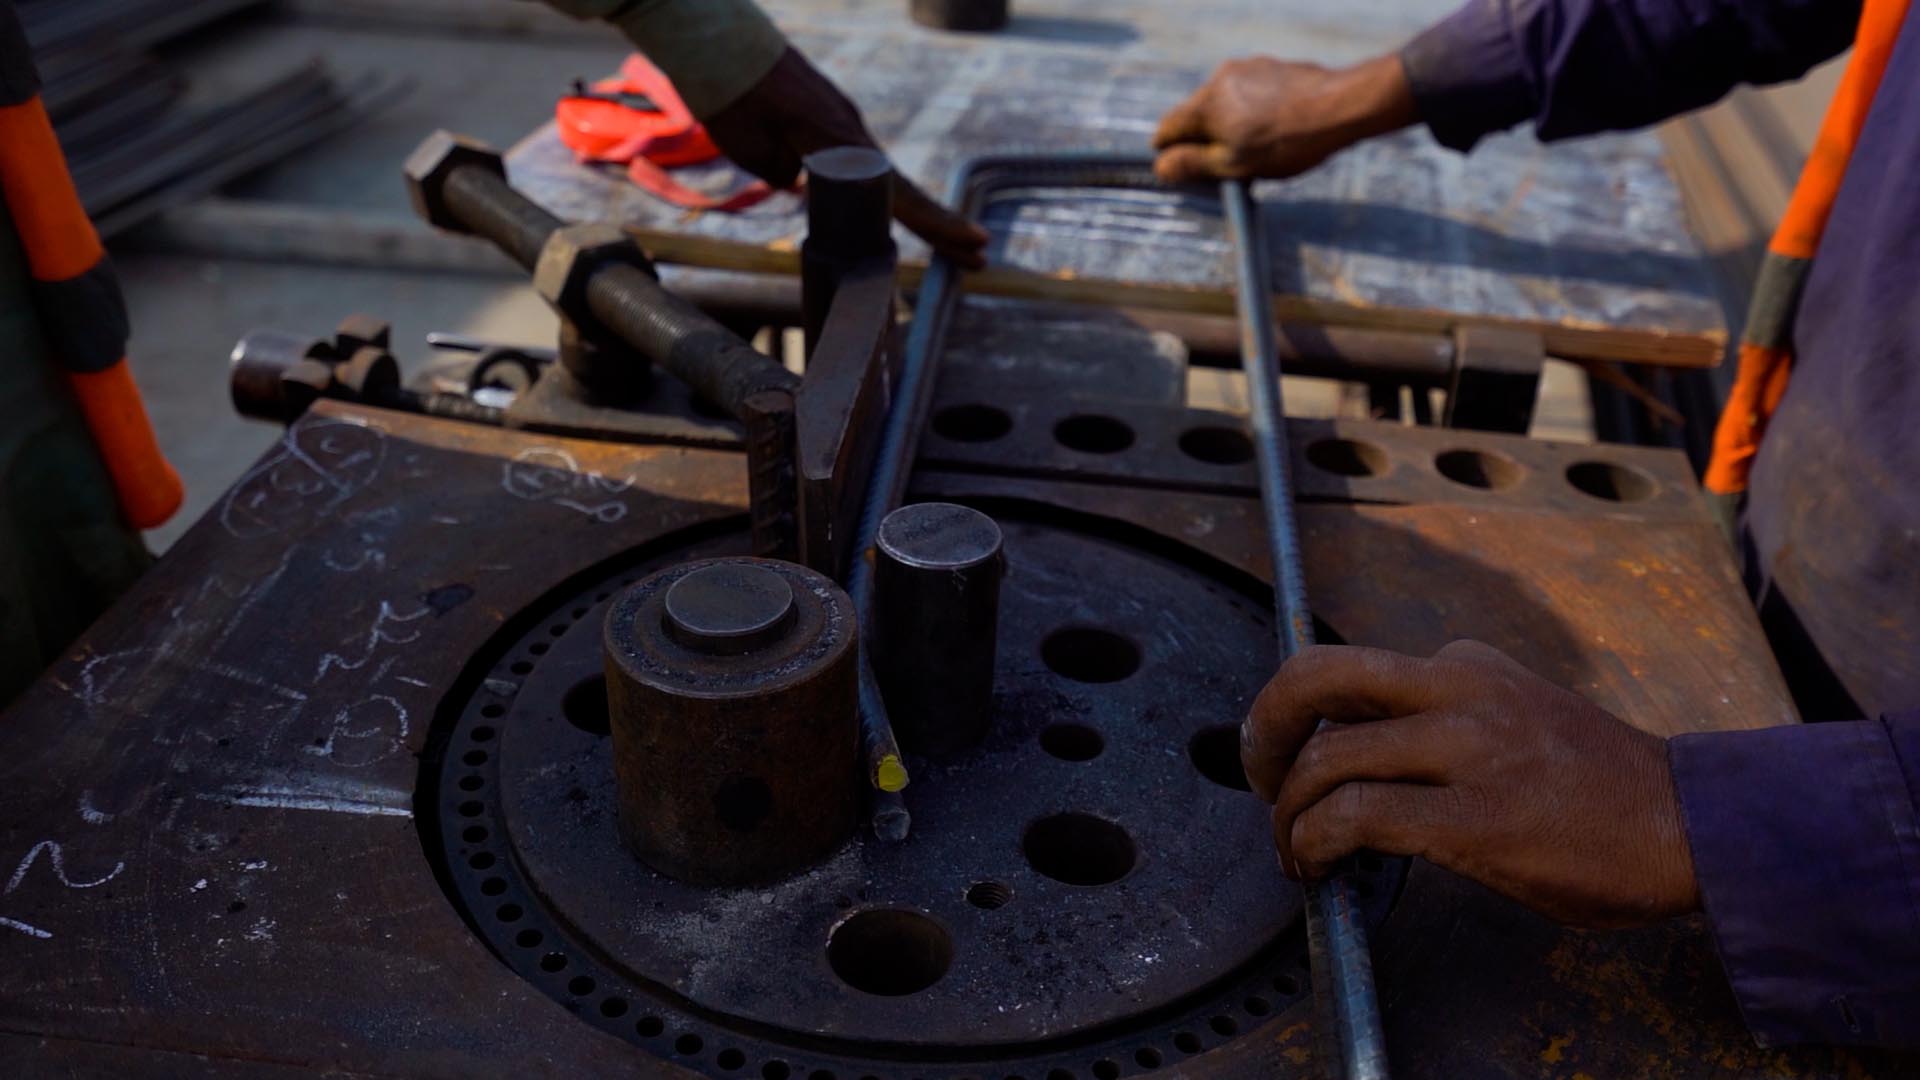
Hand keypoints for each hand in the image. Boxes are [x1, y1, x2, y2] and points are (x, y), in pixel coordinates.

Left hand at [704, 48, 988, 268]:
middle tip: (979, 258)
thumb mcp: (752, 149)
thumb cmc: (732, 95)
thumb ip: (782, 170)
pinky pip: (865, 159)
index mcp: (841, 143)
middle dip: (942, 227)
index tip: (974, 244)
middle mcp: (852, 131)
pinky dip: (885, 190)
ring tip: (952, 243)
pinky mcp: (831, 113)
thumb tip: (796, 176)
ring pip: (889, 176)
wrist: (723, 41)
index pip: (900, 196)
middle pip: (907, 191)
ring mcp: (844, 119)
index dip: (937, 224)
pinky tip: (896, 210)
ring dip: (917, 212)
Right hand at [1152, 54, 1416, 182]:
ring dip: (1230, 123)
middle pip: (1195, 115)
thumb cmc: (1286, 142)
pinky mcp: (1271, 67)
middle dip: (1205, 139)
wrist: (1340, 107)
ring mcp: (1246, 69)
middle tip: (1232, 163)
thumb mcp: (1234, 165)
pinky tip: (1277, 126)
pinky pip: (1248, 92)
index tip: (1187, 169)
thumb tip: (1160, 167)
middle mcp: (1218, 79)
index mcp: (1204, 105)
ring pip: (1223, 103)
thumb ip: (1192, 165)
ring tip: (1261, 145)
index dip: (1171, 153)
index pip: (1166, 129)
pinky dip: (1252, 110)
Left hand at [1240, 640, 1699, 928]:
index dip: (1296, 716)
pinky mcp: (1474, 818)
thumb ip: (1445, 715)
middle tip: (1256, 780)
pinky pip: (1356, 817)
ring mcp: (1467, 749)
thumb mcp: (1516, 712)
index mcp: (1465, 662)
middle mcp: (1459, 689)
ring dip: (1286, 815)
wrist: (1692, 825)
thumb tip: (1359, 750)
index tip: (1283, 758)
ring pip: (1327, 759)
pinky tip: (1318, 868)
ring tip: (1293, 852)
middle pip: (1312, 679)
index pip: (1345, 671)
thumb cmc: (1602, 789)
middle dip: (1261, 732)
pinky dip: (1315, 843)